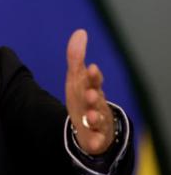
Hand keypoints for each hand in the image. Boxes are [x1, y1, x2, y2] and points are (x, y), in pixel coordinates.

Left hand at [65, 29, 114, 154]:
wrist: (90, 125)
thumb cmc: (83, 96)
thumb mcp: (77, 78)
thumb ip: (76, 57)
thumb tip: (80, 31)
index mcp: (91, 88)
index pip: (93, 81)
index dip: (93, 76)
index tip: (91, 68)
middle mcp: (97, 103)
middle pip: (97, 99)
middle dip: (94, 96)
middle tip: (90, 94)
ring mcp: (97, 120)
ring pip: (98, 119)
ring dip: (95, 117)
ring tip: (91, 116)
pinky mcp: (95, 137)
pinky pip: (96, 140)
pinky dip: (95, 141)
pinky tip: (92, 142)